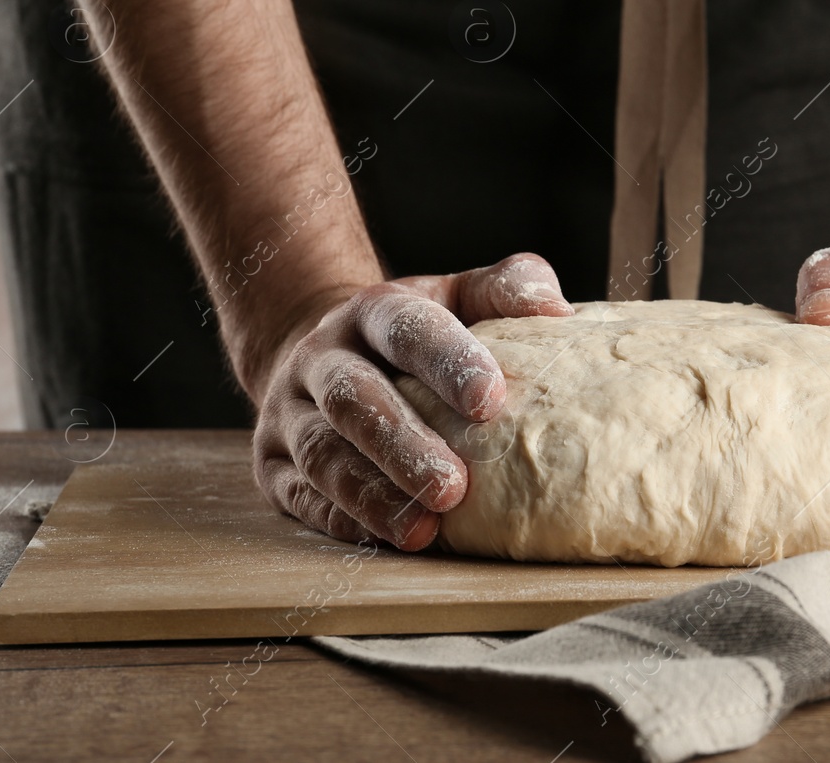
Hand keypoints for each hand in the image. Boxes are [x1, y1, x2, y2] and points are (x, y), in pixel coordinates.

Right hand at [251, 253, 574, 550]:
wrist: (319, 349)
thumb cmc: (415, 332)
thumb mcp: (458, 296)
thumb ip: (507, 290)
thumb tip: (558, 310)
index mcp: (372, 312)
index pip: (406, 330)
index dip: (446, 362)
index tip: (490, 400)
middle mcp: (322, 357)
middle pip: (354, 399)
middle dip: (403, 446)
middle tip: (454, 488)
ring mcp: (290, 412)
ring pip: (323, 454)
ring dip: (372, 494)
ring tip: (423, 530)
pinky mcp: (272, 463)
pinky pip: (301, 494)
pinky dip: (341, 519)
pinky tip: (384, 538)